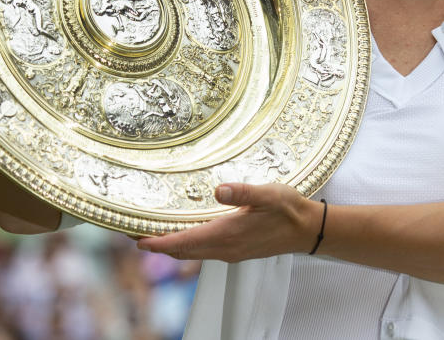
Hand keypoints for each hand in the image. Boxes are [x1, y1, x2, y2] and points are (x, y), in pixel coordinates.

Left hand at [137, 183, 323, 261]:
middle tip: (136, 234)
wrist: (307, 230)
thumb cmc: (289, 211)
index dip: (160, 242)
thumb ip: (243, 192)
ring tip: (154, 234)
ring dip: (172, 246)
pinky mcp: (236, 250)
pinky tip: (186, 234)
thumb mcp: (268, 194)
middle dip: (159, 245)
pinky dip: (188, 245)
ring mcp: (231, 252)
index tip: (138, 240)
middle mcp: (225, 248)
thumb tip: (219, 190)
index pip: (185, 242)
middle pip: (183, 251)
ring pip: (193, 253)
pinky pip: (204, 252)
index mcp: (228, 234)